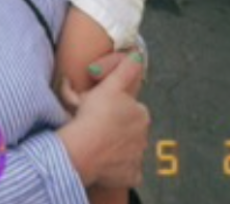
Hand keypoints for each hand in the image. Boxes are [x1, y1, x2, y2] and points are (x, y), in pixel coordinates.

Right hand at [58, 56, 149, 189]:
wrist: (85, 148)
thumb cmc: (95, 114)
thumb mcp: (110, 85)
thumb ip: (126, 68)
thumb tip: (138, 55)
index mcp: (141, 113)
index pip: (131, 108)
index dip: (115, 106)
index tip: (100, 107)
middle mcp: (144, 136)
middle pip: (130, 128)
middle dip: (116, 125)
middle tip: (96, 123)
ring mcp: (138, 157)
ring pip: (128, 148)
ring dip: (116, 144)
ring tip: (97, 141)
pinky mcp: (131, 175)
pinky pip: (127, 170)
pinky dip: (118, 166)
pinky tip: (105, 161)